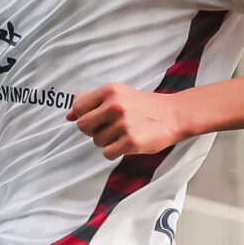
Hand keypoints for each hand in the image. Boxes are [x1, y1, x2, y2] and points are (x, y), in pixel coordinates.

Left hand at [69, 84, 189, 158]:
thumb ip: (92, 101)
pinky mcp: (131, 142)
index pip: (78, 107)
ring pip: (96, 141)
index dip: (83, 116)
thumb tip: (69, 115)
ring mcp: (123, 124)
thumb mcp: (118, 94)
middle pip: (83, 126)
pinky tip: (127, 143)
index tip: (94, 119)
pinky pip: (107, 153)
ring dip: (107, 141)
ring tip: (123, 133)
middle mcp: (115, 106)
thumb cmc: (144, 106)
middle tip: (109, 128)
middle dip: (92, 130)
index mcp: (110, 91)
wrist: (175, 114)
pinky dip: (114, 152)